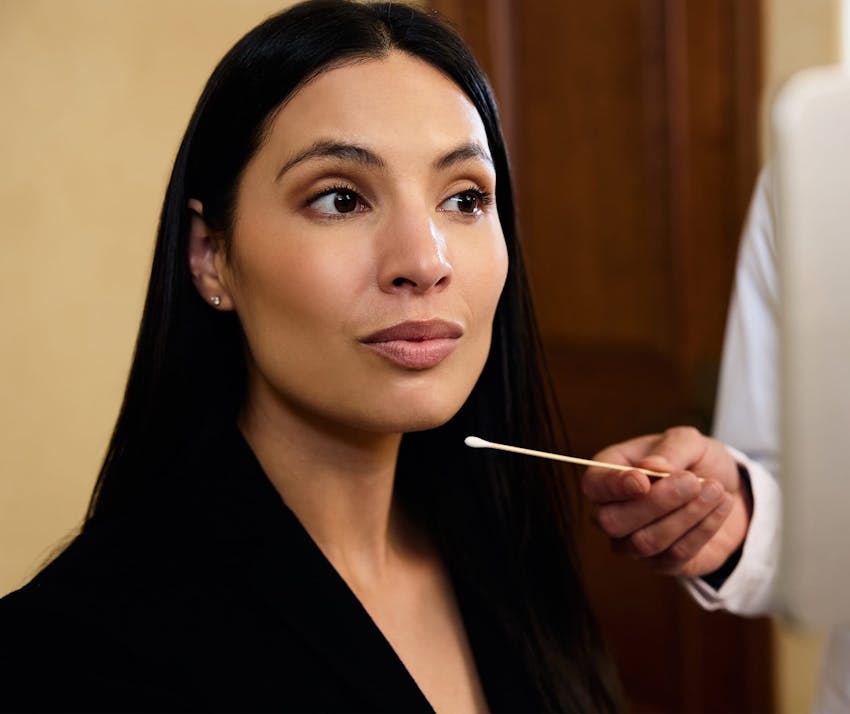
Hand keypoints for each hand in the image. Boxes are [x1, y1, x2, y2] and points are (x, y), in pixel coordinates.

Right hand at [581, 426, 751, 577]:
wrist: (728, 490)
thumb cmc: (695, 461)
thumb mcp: (688, 441)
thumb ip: (670, 450)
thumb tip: (650, 468)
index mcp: (608, 474)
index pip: (594, 485)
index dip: (614, 486)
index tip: (643, 481)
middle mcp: (612, 512)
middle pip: (613, 521)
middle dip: (656, 503)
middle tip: (692, 481)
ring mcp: (633, 543)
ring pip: (646, 541)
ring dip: (686, 514)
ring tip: (715, 489)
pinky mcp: (662, 564)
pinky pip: (676, 554)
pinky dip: (704, 528)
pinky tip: (721, 506)